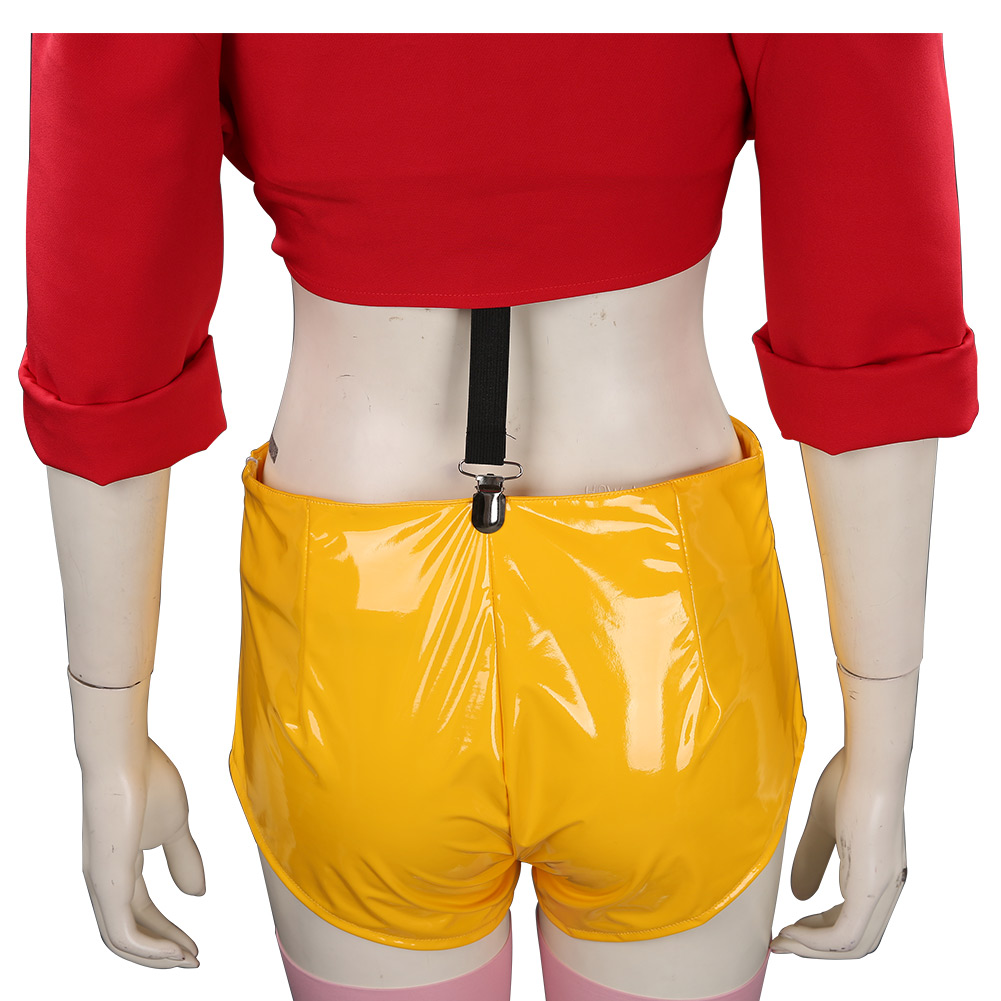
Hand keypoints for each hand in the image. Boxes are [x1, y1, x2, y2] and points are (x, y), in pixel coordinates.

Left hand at [79, 737, 204, 967]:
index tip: (196, 945)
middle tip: (195, 960)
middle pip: (130, 932)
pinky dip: (149, 949)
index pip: (140, 913)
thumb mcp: (176, 825)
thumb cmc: (148, 779)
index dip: (169, 932)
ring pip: (122, 940)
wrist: (125, 756)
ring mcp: (101, 883)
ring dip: (157, 957)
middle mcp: (102, 881)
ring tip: (188, 960)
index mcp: (119, 866)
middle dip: (163, 951)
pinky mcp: (105, 881)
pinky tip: (174, 953)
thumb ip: (184, 858)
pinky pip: (122, 933)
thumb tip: (197, 894)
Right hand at [770, 746, 908, 958]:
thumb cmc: (849, 780)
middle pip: (857, 942)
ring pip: (853, 944)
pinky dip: (816, 942)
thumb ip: (812, 857)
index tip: (789, 930)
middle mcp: (889, 888)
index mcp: (881, 874)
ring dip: (812, 949)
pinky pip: (846, 933)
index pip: (856, 922)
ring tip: (781, 942)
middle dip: (815, 948)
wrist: (869, 761)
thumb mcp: (825, 825)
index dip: (820, 933)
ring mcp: (884, 888)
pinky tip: (792, 934)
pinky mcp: (872, 885)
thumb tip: (798, 894)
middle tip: (781, 942)